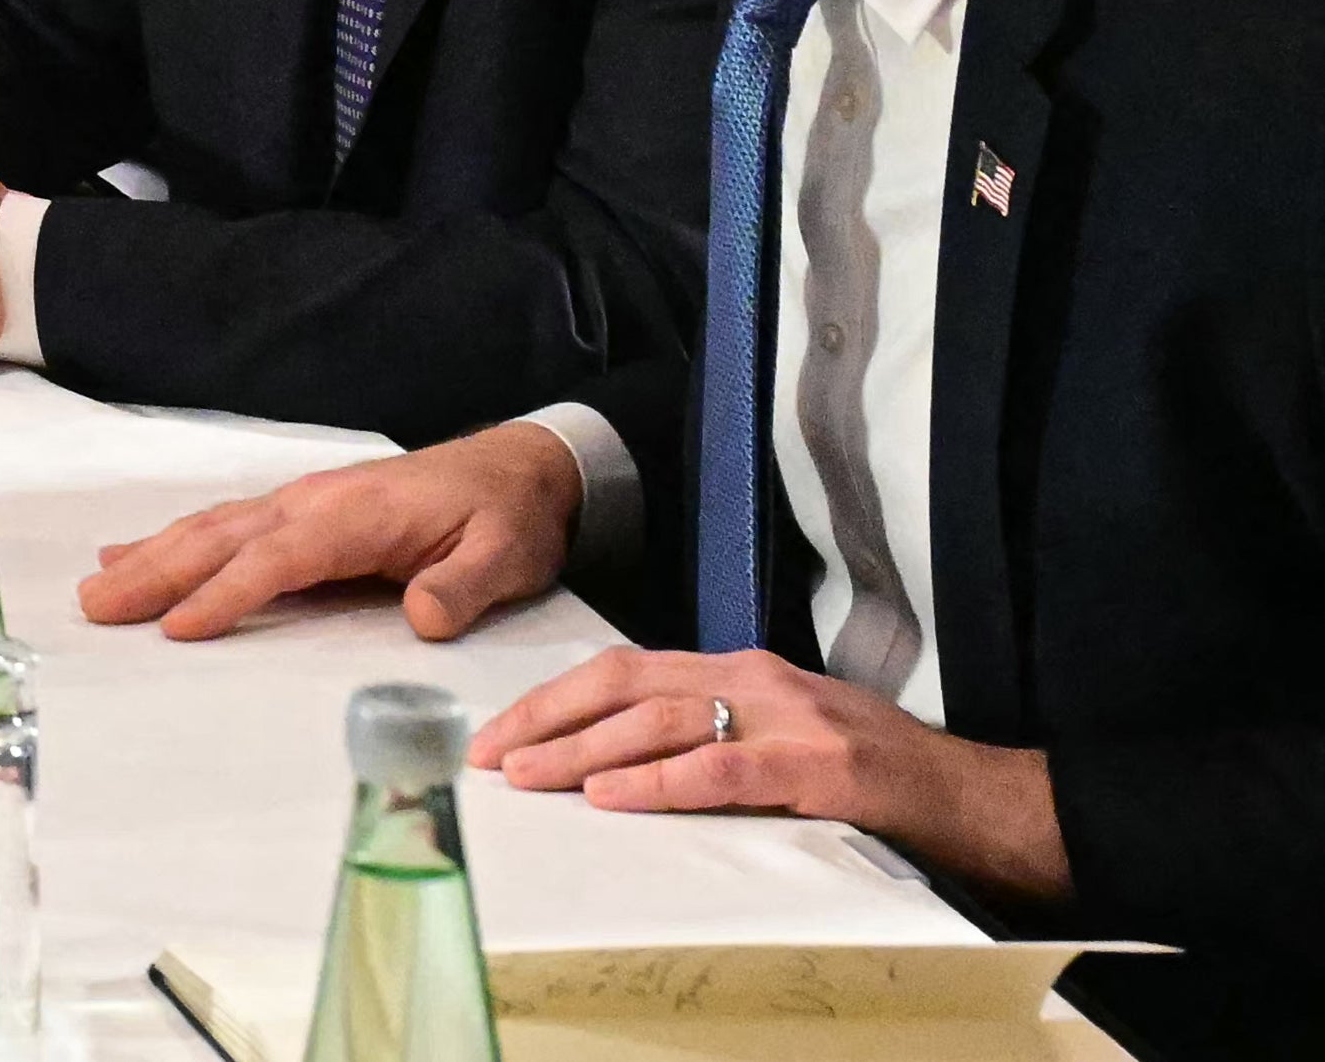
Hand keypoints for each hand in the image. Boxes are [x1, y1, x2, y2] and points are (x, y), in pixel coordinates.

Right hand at [73, 422, 577, 643]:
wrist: (519, 470)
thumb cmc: (509, 518)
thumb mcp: (505, 556)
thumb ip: (463, 586)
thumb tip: (423, 619)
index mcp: (357, 515)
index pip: (279, 558)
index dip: (227, 593)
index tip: (178, 628)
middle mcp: (314, 502)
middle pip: (222, 538)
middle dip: (156, 572)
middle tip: (96, 605)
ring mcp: (302, 503)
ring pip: (212, 529)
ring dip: (152, 557)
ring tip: (97, 585)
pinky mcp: (302, 513)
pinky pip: (226, 526)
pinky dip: (175, 541)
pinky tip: (136, 553)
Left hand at [467, 649, 1068, 902]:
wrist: (977, 795)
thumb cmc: (873, 773)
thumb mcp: (780, 737)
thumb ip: (712, 734)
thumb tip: (617, 760)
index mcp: (740, 670)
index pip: (623, 670)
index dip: (554, 698)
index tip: (499, 732)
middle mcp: (756, 679)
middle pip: (625, 687)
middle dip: (548, 720)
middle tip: (490, 757)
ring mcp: (791, 718)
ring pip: (662, 723)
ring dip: (586, 752)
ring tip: (530, 776)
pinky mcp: (822, 768)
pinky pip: (725, 770)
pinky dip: (662, 782)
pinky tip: (614, 796)